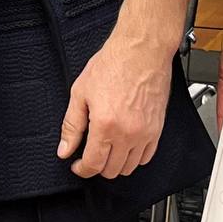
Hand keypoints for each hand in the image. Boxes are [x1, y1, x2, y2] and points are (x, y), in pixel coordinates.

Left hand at [57, 28, 173, 178]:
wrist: (142, 51)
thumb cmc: (114, 64)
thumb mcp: (80, 92)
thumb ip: (71, 125)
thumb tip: (65, 149)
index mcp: (105, 125)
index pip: (93, 165)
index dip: (82, 169)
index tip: (78, 165)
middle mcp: (128, 133)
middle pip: (111, 170)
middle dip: (97, 167)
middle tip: (90, 155)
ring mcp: (145, 133)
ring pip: (129, 167)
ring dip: (116, 164)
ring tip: (107, 150)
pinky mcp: (157, 129)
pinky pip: (147, 156)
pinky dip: (134, 157)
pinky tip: (125, 146)